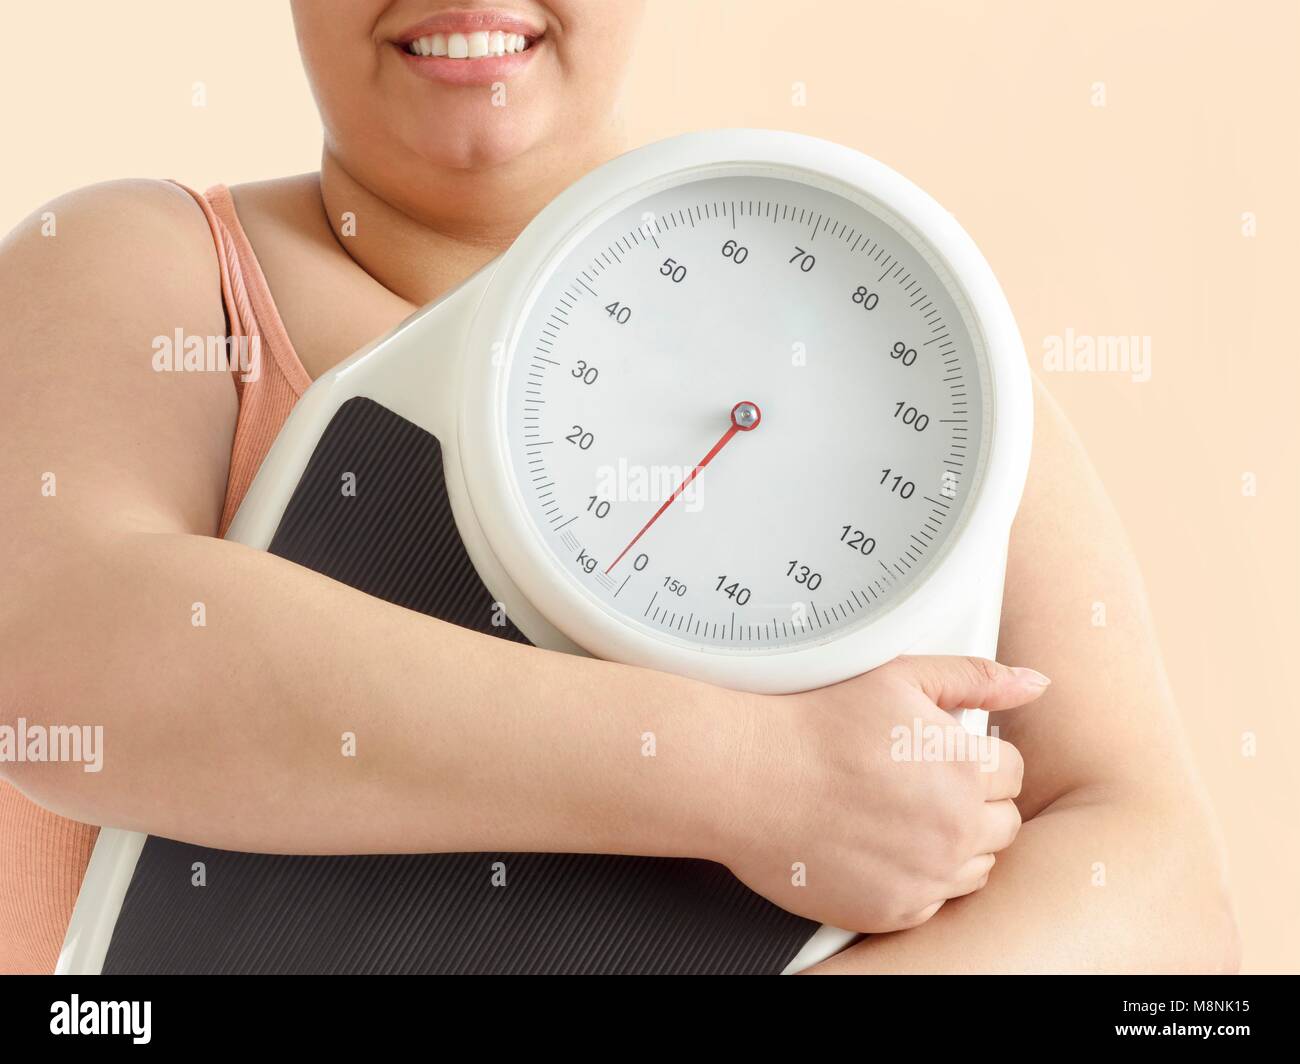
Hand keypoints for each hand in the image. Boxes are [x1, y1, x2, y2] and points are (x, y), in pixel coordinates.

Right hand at [722, 656, 1048, 932]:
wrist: (747, 776)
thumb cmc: (812, 724)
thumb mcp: (898, 677)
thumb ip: (974, 677)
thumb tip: (1032, 683)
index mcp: (964, 769)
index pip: (1012, 771)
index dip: (975, 757)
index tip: (939, 754)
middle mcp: (954, 829)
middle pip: (1004, 823)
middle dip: (972, 800)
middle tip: (917, 783)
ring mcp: (925, 876)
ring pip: (976, 867)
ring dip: (952, 843)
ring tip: (897, 814)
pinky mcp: (893, 910)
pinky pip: (934, 901)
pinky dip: (916, 878)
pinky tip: (879, 845)